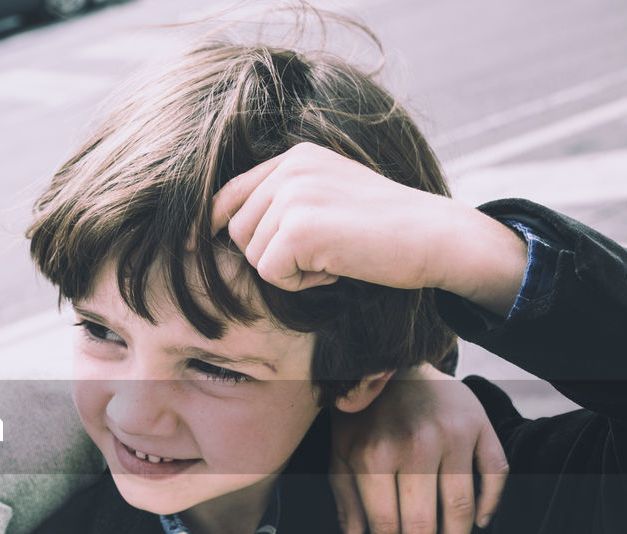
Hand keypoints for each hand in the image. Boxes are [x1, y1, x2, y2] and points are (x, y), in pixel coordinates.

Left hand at [210, 142, 526, 313]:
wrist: (435, 237)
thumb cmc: (386, 229)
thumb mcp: (330, 197)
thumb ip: (286, 202)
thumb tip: (221, 229)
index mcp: (296, 157)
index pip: (229, 192)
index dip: (207, 223)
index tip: (191, 241)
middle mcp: (290, 169)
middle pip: (236, 231)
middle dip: (270, 255)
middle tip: (321, 254)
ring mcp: (293, 195)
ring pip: (252, 254)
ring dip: (287, 270)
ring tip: (332, 257)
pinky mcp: (298, 228)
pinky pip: (271, 273)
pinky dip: (300, 283)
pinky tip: (335, 267)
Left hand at [329, 364, 508, 533]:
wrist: (391, 364)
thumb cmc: (361, 419)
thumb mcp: (342, 460)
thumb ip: (349, 511)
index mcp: (372, 456)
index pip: (387, 525)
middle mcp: (413, 446)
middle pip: (424, 523)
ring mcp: (451, 435)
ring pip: (462, 507)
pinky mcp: (480, 425)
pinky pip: (495, 475)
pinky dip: (491, 505)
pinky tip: (479, 524)